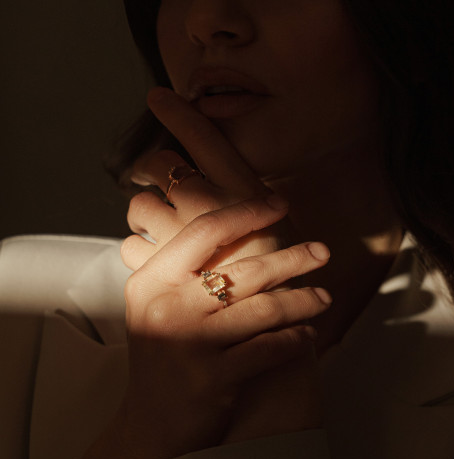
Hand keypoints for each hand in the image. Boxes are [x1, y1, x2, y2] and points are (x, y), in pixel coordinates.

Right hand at [121, 197, 330, 458]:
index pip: (205, 232)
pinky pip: (269, 348)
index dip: (247, 213)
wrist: (153, 423)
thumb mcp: (160, 305)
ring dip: (302, 300)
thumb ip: (187, 270)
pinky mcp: (211, 378)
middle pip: (243, 270)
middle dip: (293, 257)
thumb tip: (244, 230)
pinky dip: (295, 339)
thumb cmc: (164, 356)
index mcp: (150, 281)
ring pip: (264, 308)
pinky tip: (308, 334)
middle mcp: (165, 307)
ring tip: (322, 298)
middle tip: (322, 252)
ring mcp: (187, 343)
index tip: (280, 204)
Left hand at [122, 87, 293, 271]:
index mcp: (237, 189)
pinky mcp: (157, 268)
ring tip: (156, 226)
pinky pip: (131, 247)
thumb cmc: (281, 273)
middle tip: (153, 181)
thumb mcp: (274, 225)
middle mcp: (202, 203)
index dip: (178, 113)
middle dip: (150, 171)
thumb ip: (244, 199)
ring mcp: (176, 234)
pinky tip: (156, 257)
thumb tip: (215, 181)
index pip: (200, 137)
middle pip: (155, 166)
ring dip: (143, 213)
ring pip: (138, 206)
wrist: (270, 326)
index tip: (158, 97)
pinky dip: (140, 248)